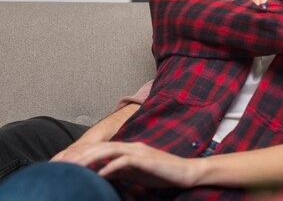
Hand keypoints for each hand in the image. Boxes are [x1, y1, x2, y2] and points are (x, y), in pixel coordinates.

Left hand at [52, 141, 199, 188]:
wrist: (184, 173)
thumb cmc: (160, 173)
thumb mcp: (134, 173)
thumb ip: (117, 171)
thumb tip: (98, 174)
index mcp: (127, 148)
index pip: (99, 148)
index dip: (80, 154)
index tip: (62, 164)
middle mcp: (131, 145)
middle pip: (100, 146)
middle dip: (79, 154)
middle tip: (60, 164)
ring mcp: (139, 151)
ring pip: (109, 149)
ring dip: (90, 158)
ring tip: (74, 167)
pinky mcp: (146, 159)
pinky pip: (125, 161)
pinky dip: (111, 166)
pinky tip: (100, 174)